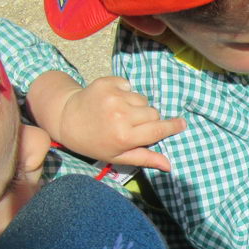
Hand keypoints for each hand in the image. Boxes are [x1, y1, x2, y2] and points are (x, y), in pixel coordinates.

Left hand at [57, 77, 185, 170]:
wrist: (66, 118)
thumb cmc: (93, 142)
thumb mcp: (118, 156)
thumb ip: (145, 158)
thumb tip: (169, 165)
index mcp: (124, 136)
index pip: (158, 129)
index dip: (172, 127)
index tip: (182, 124)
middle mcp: (121, 115)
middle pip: (153, 113)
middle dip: (148, 119)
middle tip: (133, 124)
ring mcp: (114, 97)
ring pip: (143, 99)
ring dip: (137, 106)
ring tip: (120, 112)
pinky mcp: (108, 82)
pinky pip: (130, 86)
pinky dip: (126, 92)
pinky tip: (113, 100)